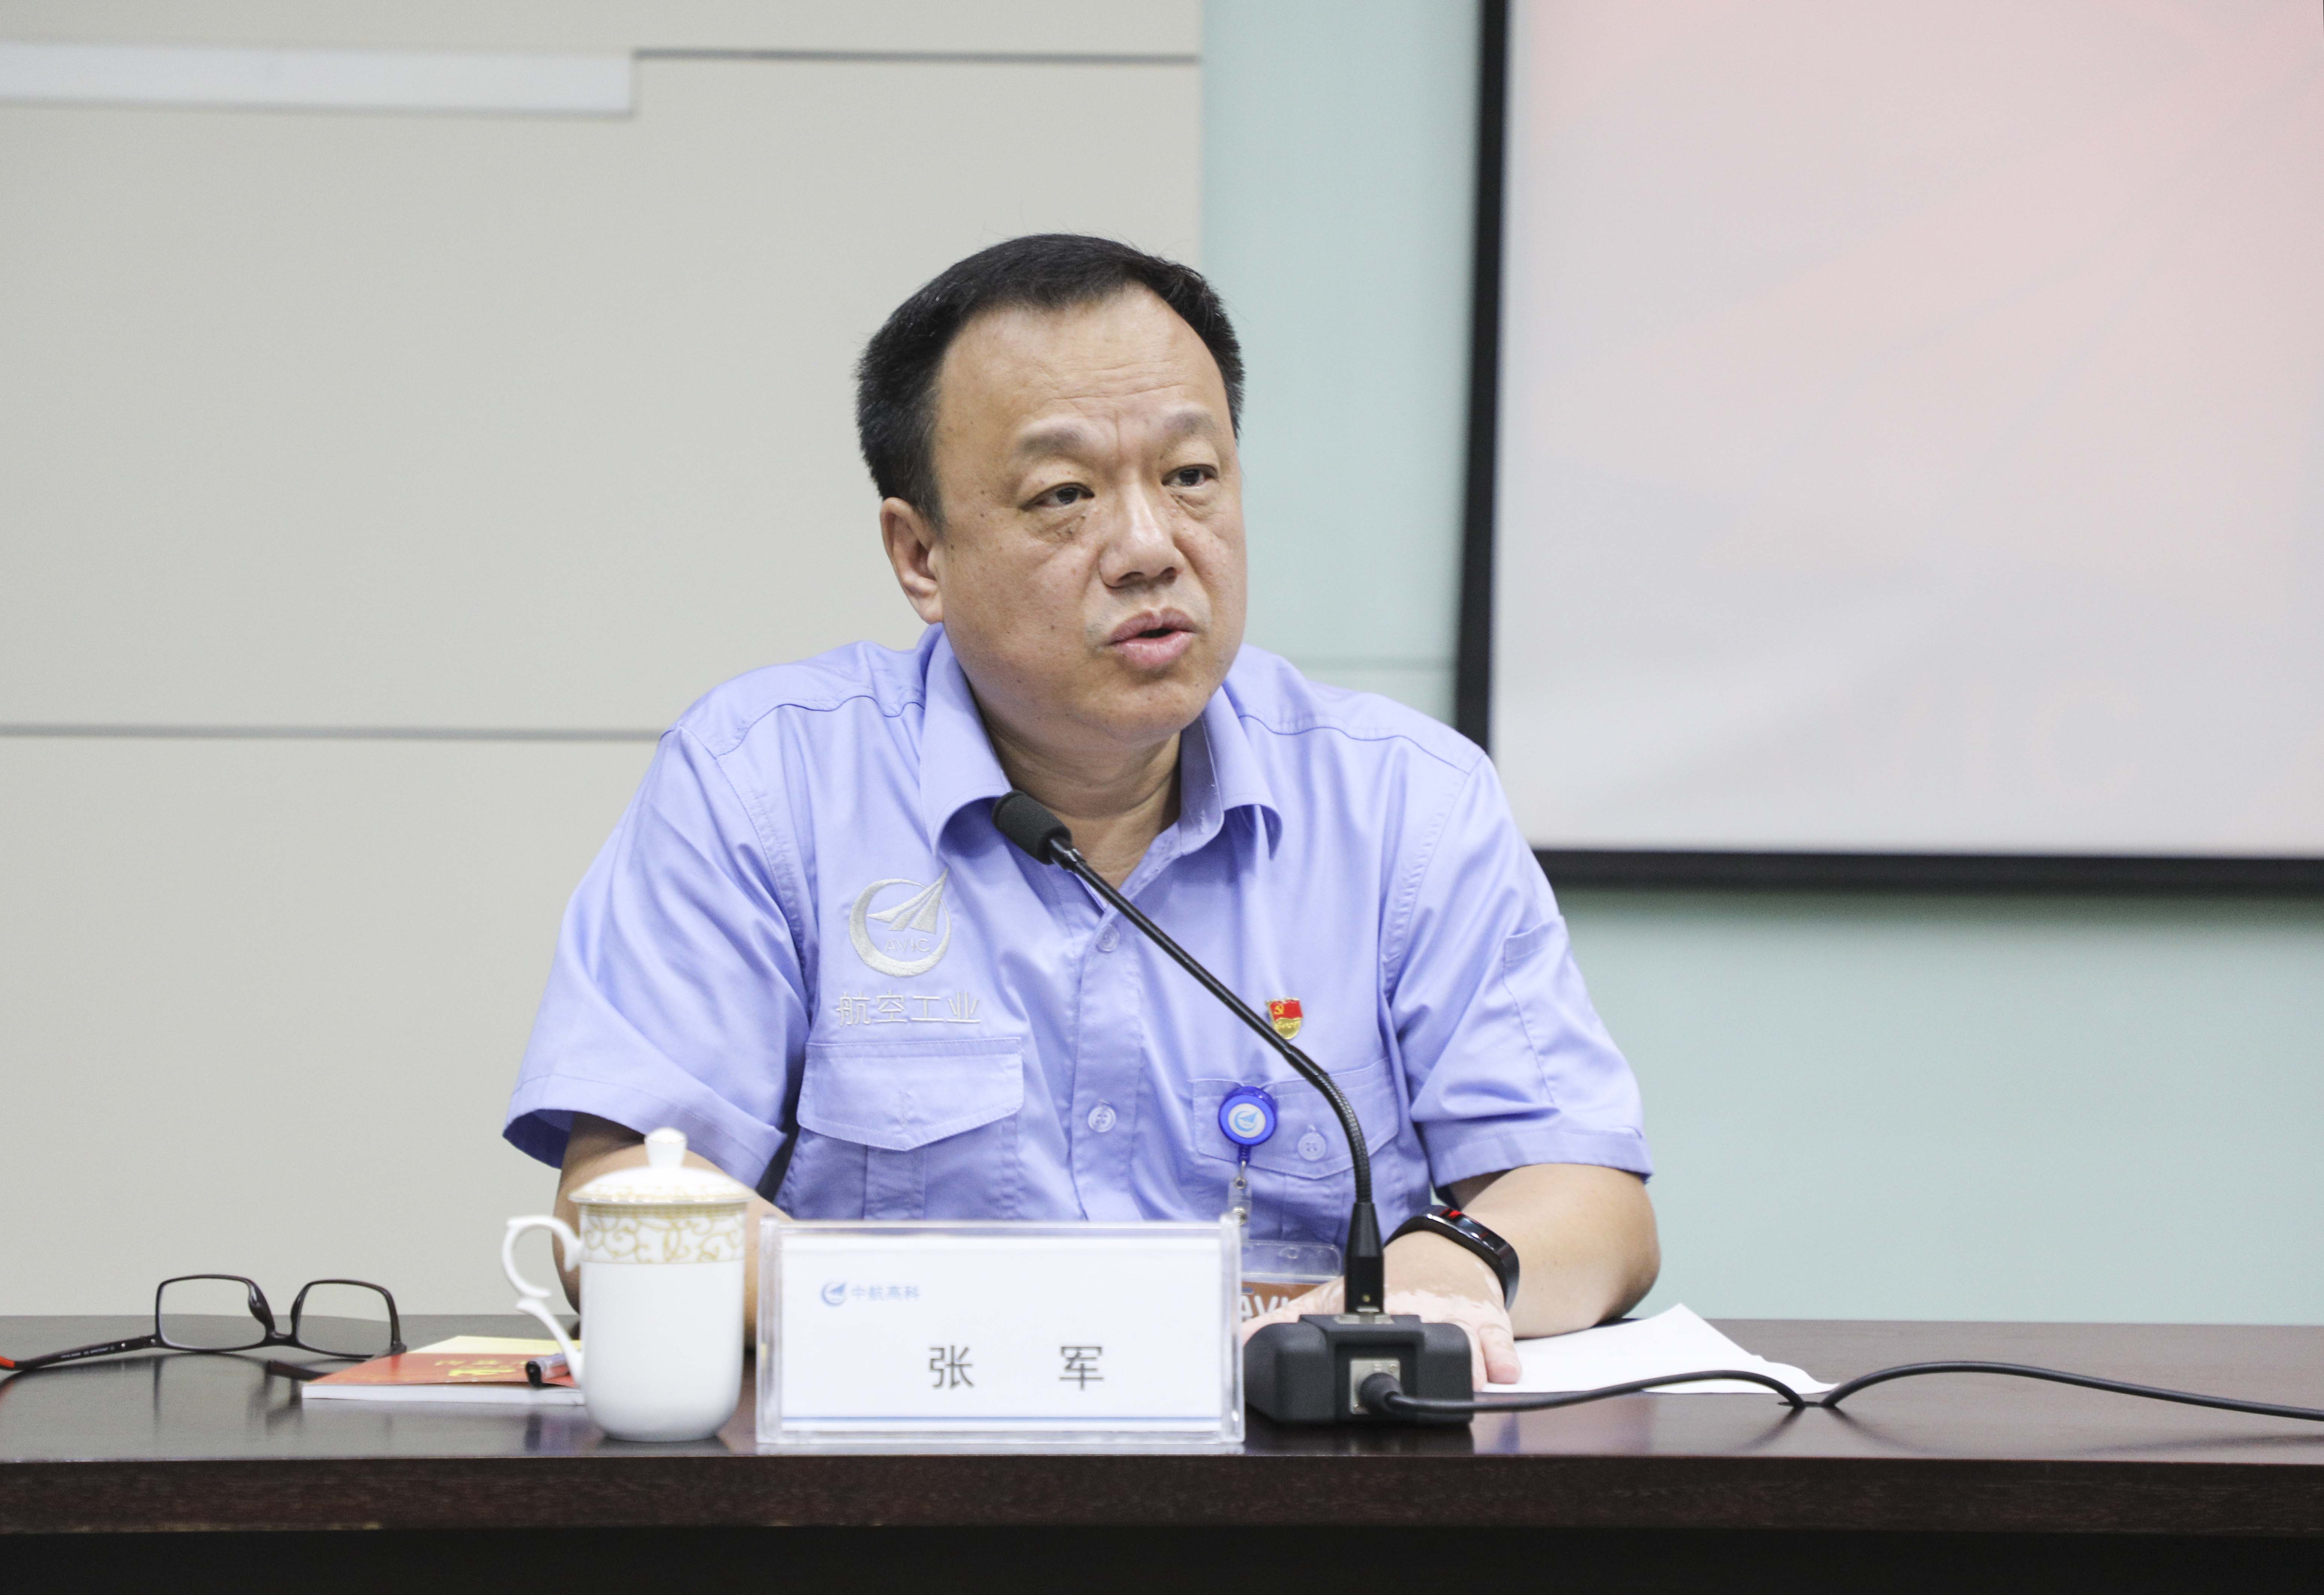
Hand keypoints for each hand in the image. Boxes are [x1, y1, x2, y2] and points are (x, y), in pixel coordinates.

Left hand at [1237, 1233, 1519, 1385]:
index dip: (1370, 1341)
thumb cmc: (1388, 1282)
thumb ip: (1288, 1320)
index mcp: (1381, 1300)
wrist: (1447, 1254)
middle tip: (1420, 1386)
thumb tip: (1238, 1341)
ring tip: (1469, 1381)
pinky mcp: (1491, 1322)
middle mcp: (1422, 1306)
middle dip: (1428, 1360)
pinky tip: (1502, 1372)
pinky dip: (1504, 1360)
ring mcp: (1459, 1315)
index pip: (1374, 1318)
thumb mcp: (1337, 1295)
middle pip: (1427, 1333)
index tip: (1365, 1362)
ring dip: (1469, 1364)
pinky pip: (1503, 1343)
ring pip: (1469, 1342)